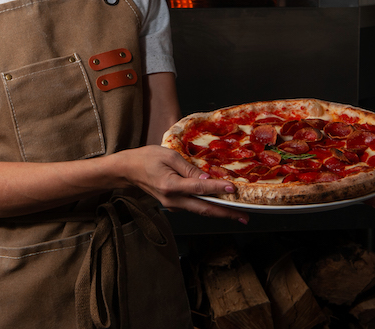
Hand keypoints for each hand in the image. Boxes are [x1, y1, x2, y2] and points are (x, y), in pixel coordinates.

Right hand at [117, 146, 249, 224]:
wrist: (129, 170)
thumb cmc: (147, 158)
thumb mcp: (169, 156)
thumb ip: (189, 169)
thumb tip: (207, 179)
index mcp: (171, 186)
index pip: (199, 189)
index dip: (217, 188)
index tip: (232, 189)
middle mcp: (173, 200)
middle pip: (204, 209)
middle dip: (226, 214)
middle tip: (245, 217)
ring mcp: (173, 205)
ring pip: (200, 210)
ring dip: (220, 212)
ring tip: (238, 212)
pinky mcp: (174, 205)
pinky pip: (194, 207)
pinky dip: (208, 206)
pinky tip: (220, 203)